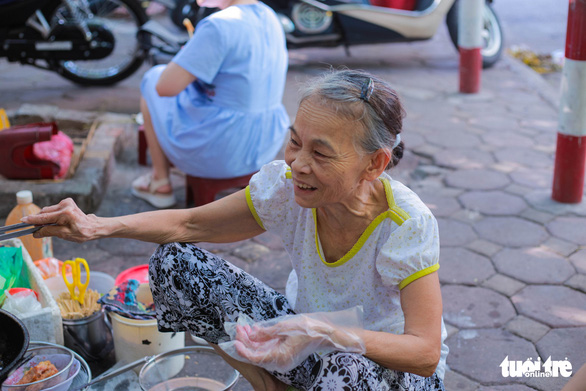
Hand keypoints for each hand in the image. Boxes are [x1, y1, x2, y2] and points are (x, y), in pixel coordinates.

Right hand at [21, 198, 99, 242]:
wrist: (93, 227)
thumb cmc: (81, 232)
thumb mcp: (64, 235)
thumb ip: (49, 232)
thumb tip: (36, 232)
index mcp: (65, 213)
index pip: (44, 217)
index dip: (32, 220)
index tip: (22, 221)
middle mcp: (65, 205)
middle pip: (45, 212)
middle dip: (39, 220)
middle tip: (36, 229)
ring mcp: (66, 202)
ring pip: (48, 210)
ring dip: (46, 218)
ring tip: (51, 227)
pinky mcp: (67, 202)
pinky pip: (53, 209)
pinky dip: (51, 216)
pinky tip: (56, 222)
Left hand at [233, 314, 364, 370]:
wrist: (324, 334)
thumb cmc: (307, 329)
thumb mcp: (284, 327)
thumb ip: (267, 332)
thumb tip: (252, 334)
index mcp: (279, 357)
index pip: (255, 357)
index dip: (243, 349)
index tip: (235, 338)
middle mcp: (279, 361)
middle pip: (256, 354)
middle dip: (245, 341)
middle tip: (238, 326)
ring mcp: (281, 359)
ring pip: (260, 352)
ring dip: (251, 340)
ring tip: (244, 326)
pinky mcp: (283, 354)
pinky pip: (267, 350)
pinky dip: (259, 341)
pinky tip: (254, 330)